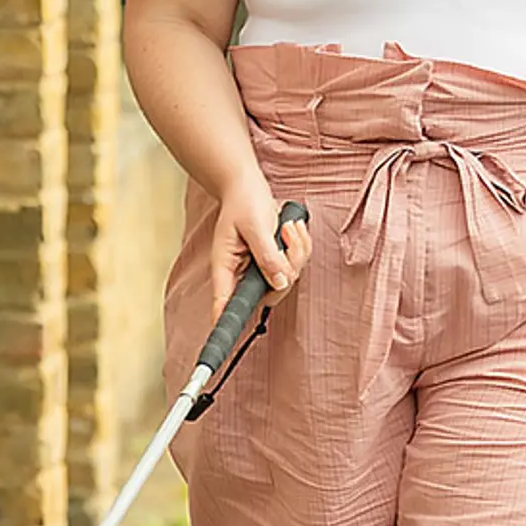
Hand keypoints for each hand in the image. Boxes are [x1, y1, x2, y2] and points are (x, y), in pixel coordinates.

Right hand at [203, 180, 312, 324]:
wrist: (247, 186)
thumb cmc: (243, 202)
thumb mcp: (255, 226)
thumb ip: (267, 255)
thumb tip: (280, 282)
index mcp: (226, 268)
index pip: (224, 305)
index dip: (226, 324)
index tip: (225, 339)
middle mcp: (243, 275)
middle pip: (272, 293)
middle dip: (289, 266)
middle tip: (286, 236)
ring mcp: (261, 270)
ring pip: (289, 278)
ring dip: (297, 250)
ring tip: (287, 226)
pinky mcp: (275, 262)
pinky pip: (297, 264)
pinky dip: (301, 245)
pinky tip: (291, 227)